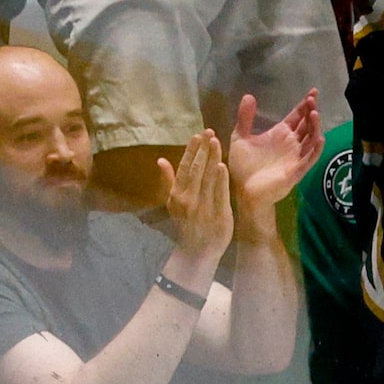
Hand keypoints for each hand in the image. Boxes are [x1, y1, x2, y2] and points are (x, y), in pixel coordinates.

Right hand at [156, 129, 232, 277]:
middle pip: (197, 169)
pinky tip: (222, 166)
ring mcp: (203, 207)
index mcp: (177, 194)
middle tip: (209, 132)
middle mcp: (188, 199)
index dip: (191, 150)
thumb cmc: (186, 224)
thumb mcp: (173, 203)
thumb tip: (160, 160)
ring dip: (212, 158)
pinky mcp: (218, 215)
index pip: (185, 168)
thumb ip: (169, 181)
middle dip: (203, 149)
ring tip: (216, 142)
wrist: (197, 251)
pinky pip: (220, 194)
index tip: (197, 135)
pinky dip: (220, 180)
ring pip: (208, 178)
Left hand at [226, 90, 323, 216]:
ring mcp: (296, 157)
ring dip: (315, 127)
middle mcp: (291, 144)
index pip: (297, 117)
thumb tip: (249, 95)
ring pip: (311, 140)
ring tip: (314, 113)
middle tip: (313, 99)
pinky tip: (319, 137)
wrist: (243, 190)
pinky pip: (310, 159)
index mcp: (280, 134)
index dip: (305, 105)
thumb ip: (245, 118)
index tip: (312, 92)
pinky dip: (316, 149)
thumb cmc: (243, 166)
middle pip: (307, 125)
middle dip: (311, 112)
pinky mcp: (296, 170)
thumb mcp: (240, 137)